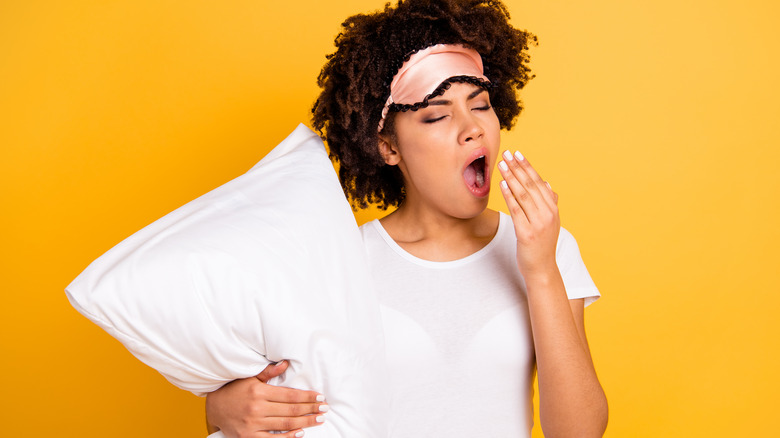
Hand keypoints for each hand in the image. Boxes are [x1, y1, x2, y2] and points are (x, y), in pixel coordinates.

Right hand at [206, 360, 327, 437]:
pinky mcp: (249, 437)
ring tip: (318, 420)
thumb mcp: (250, 378)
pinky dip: (288, 437)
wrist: (214, 408)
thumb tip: (285, 364)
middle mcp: (257, 408)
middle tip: (325, 409)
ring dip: (305, 422)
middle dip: (310, 409)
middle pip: (291, 410)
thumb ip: (268, 373)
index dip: (307, 396)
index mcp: (259, 391)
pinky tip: (301, 433)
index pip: (290, 395)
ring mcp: (253, 424)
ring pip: (285, 424)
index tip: (320, 397)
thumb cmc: (234, 390)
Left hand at [497, 150, 559, 276]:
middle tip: (506, 154)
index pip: (539, 182)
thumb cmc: (542, 245)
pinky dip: (509, 195)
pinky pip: (517, 210)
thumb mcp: (549, 222)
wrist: (542, 269)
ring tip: (502, 165)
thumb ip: (548, 203)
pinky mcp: (527, 233)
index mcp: (553, 209)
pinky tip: (502, 184)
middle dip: (518, 167)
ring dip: (512, 177)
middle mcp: (548, 214)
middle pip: (531, 185)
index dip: (527, 167)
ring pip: (524, 195)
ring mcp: (538, 224)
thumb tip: (547, 183)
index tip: (517, 154)